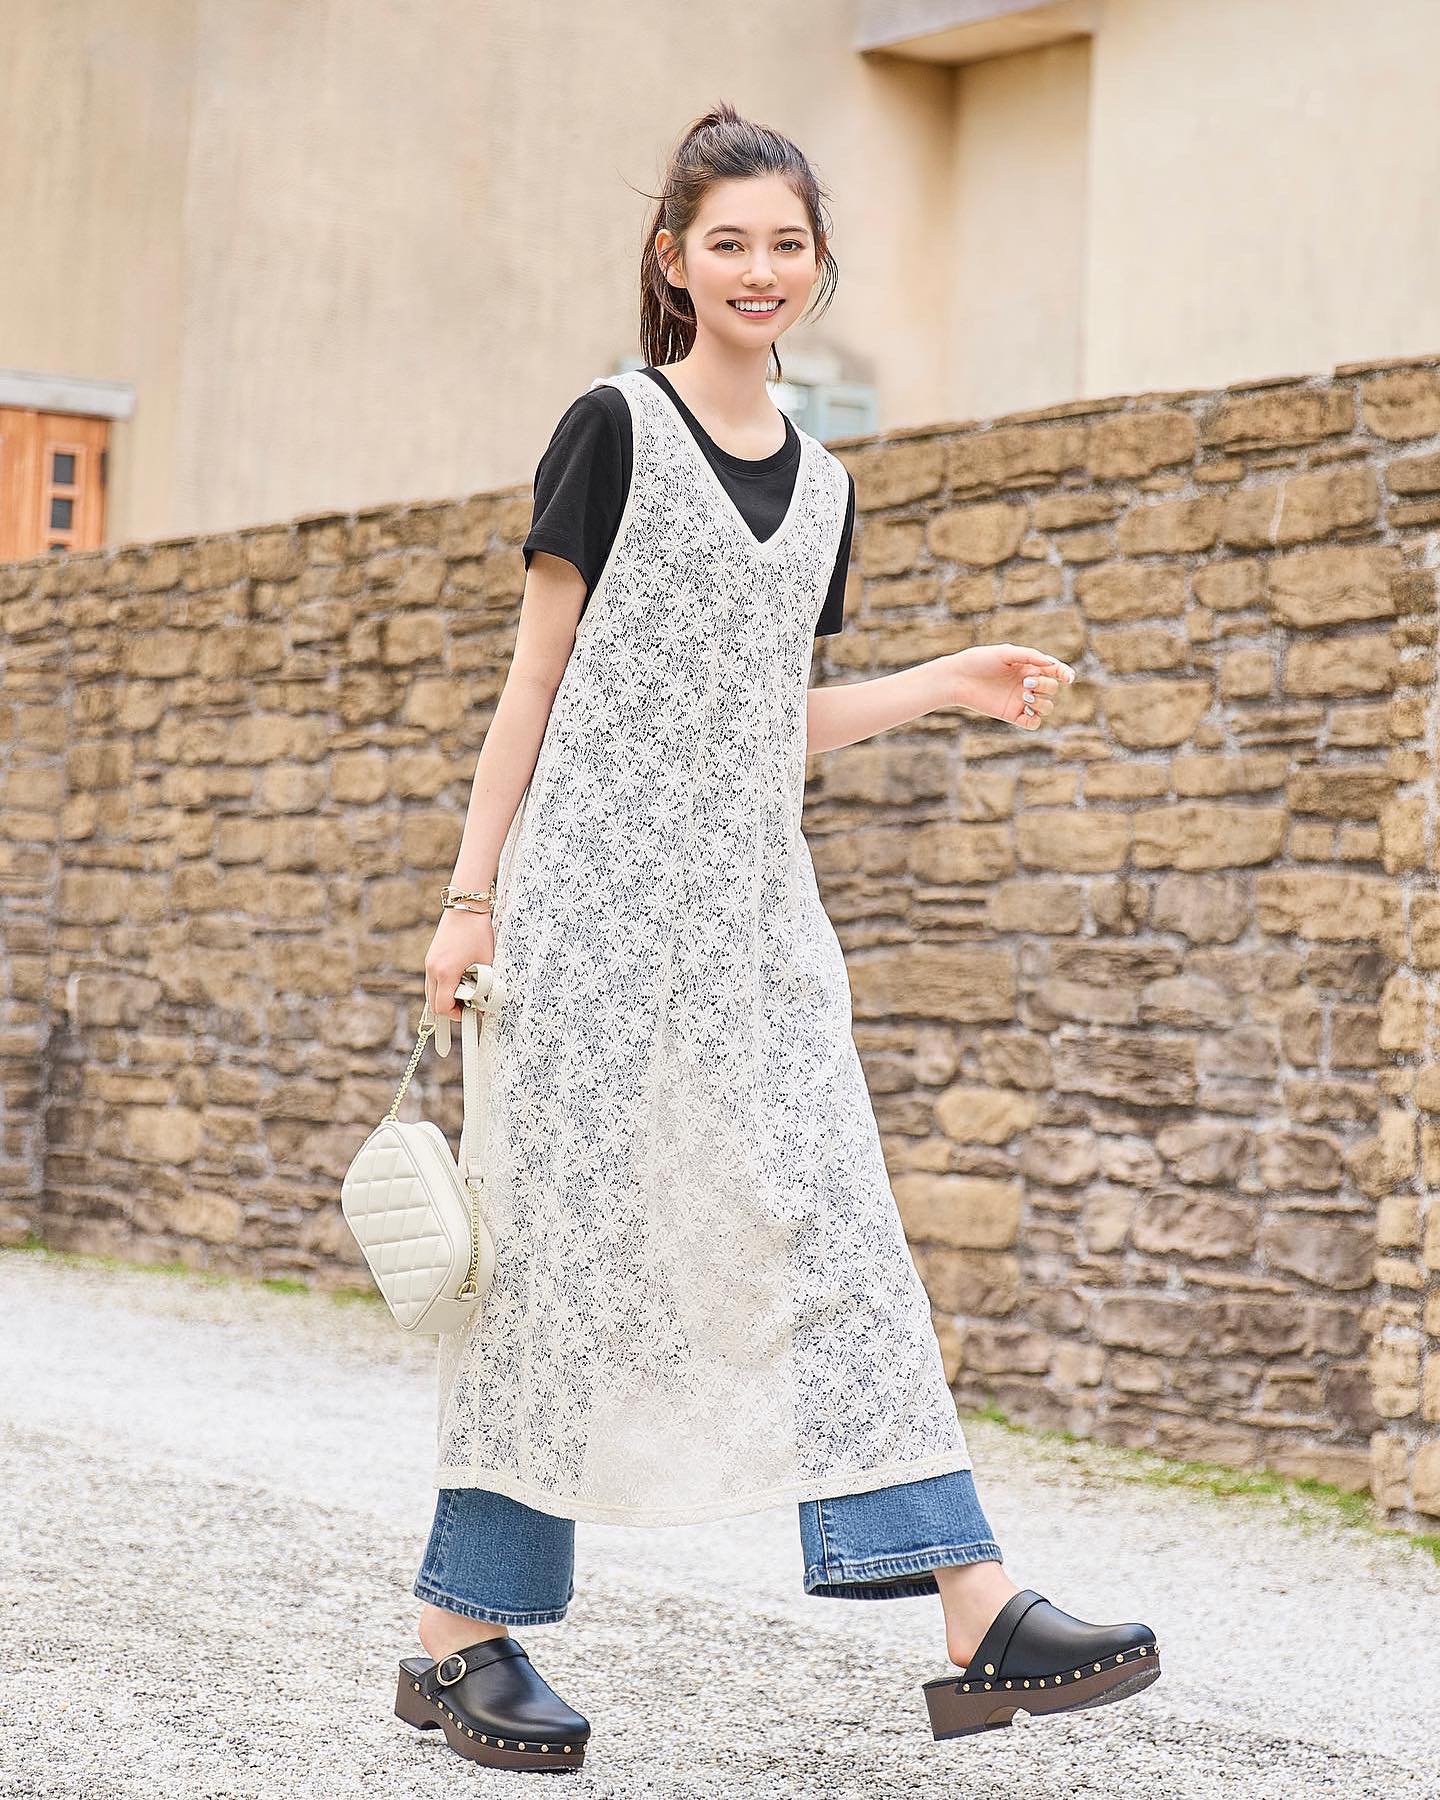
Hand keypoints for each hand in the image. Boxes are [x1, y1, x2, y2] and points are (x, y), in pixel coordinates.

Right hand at [425, 906, 495, 1022]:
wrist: (465, 907)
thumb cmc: (477, 931)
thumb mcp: (487, 962)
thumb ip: (485, 985)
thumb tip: (486, 1003)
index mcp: (445, 972)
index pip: (443, 1007)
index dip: (457, 1016)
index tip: (471, 1013)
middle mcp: (432, 969)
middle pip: (433, 1004)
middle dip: (451, 1009)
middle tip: (469, 1007)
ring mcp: (429, 963)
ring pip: (431, 993)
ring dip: (446, 998)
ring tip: (466, 993)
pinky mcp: (430, 958)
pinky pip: (432, 982)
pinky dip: (443, 987)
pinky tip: (459, 982)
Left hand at [949, 644, 1075, 729]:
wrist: (958, 678)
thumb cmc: (980, 661)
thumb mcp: (1006, 653)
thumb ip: (1030, 656)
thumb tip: (1052, 664)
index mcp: (1029, 667)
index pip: (1055, 672)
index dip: (1065, 674)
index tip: (1067, 678)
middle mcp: (1027, 684)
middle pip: (1052, 689)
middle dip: (1044, 685)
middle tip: (1025, 682)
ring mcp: (1020, 700)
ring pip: (1046, 707)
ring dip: (1041, 702)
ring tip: (1024, 694)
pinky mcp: (1012, 715)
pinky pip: (1033, 723)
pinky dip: (1035, 719)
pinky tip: (1025, 710)